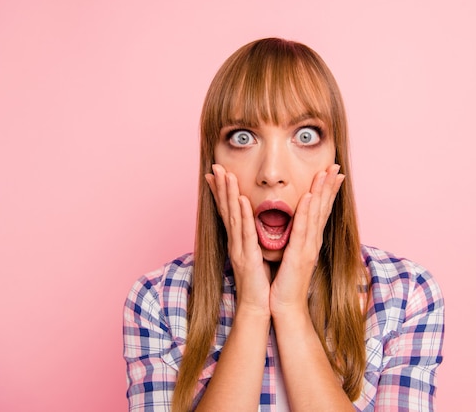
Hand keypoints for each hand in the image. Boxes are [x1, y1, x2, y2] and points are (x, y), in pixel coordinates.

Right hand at [206, 164, 270, 315]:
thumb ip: (253, 240)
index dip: (221, 193)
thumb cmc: (259, 284)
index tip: (216, 174)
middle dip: (221, 187)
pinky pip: (246, 233)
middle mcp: (236, 243)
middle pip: (226, 210)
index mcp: (239, 242)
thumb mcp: (256, 256)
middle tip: (216, 167)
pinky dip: (244, 216)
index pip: (228, 212)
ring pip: (234, 217)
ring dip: (230, 195)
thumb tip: (255, 226)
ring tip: (226, 175)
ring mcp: (240, 250)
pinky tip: (242, 201)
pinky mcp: (248, 258)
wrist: (258, 308)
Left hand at [269, 164, 344, 317]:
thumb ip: (294, 239)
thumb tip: (294, 225)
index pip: (321, 211)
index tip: (333, 173)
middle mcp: (313, 242)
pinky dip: (305, 212)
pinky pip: (301, 230)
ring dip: (320, 192)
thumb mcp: (291, 255)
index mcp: (310, 241)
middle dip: (328, 186)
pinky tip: (308, 197)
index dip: (328, 191)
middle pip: (323, 209)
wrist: (285, 306)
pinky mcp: (299, 256)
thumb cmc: (285, 282)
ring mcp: (308, 248)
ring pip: (315, 215)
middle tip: (335, 166)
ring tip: (325, 173)